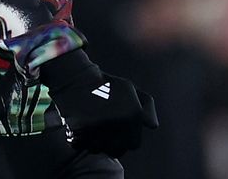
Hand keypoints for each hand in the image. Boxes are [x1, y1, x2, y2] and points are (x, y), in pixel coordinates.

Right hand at [41, 51, 158, 157]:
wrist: (75, 76)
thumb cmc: (104, 83)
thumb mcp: (129, 88)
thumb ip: (147, 106)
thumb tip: (152, 126)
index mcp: (134, 115)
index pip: (133, 144)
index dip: (125, 139)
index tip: (115, 130)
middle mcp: (120, 123)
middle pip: (117, 151)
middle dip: (111, 144)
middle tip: (102, 131)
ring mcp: (99, 127)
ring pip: (98, 149)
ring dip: (94, 143)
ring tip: (90, 127)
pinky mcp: (79, 129)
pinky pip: (80, 144)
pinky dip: (78, 139)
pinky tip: (79, 126)